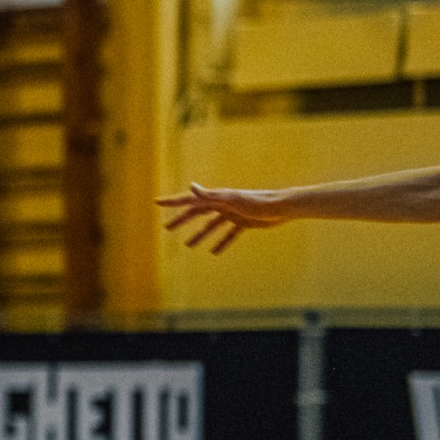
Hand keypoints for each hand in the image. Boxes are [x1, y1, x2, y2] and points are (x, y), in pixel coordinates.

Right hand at [157, 183, 287, 253]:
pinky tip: (214, 252)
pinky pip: (228, 234)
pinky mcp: (243, 223)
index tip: (157, 202)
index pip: (189, 200)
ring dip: (199, 234)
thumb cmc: (257, 202)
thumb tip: (191, 187)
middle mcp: (221, 204)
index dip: (172, 201)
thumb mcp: (231, 199)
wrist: (282, 208)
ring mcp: (232, 214)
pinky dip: (221, 242)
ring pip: (211, 225)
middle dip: (181, 220)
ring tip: (188, 246)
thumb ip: (211, 194)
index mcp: (216, 198)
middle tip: (167, 228)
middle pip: (197, 213)